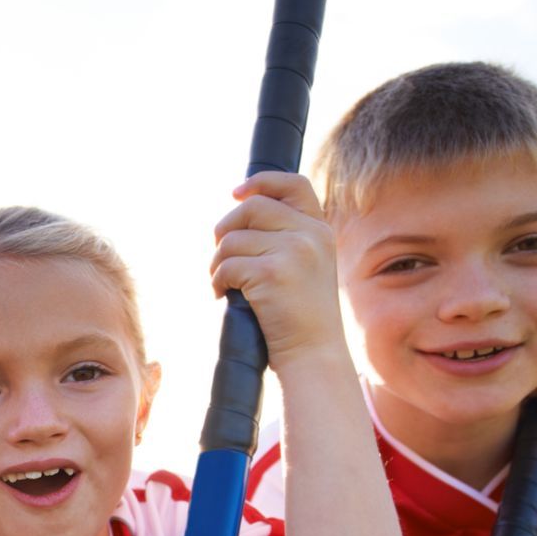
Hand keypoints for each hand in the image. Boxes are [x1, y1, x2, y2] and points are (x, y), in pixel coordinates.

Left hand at [210, 171, 347, 369]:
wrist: (314, 353)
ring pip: (232, 239)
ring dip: (218, 262)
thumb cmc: (301, 316)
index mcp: (320, 230)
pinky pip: (226, 265)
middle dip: (225, 230)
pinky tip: (222, 296)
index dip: (262, 182)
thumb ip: (284, 239)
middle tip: (220, 257)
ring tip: (223, 283)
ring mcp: (293, 251)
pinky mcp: (272, 272)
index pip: (293, 185)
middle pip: (251, 208)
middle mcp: (310, 234)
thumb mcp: (306, 268)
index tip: (236, 193)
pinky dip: (216, 281)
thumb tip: (238, 215)